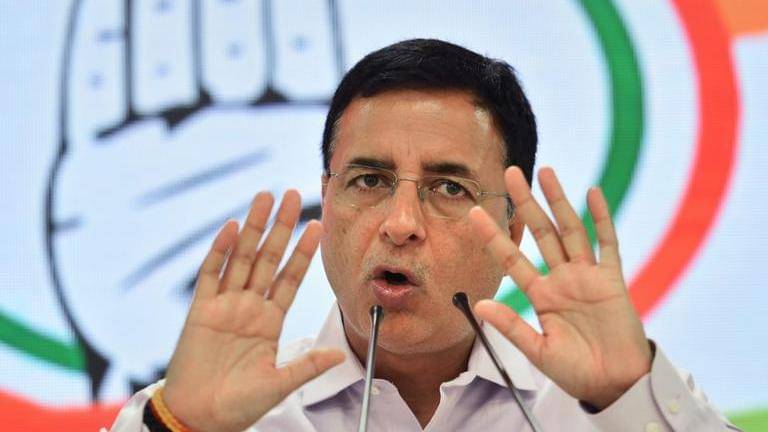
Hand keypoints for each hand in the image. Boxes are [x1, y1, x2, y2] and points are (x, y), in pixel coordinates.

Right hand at [162, 190, 343, 431]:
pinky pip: (211, 275)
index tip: (317, 226)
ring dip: (254, 228)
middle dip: (281, 227)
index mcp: (269, 321)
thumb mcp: (280, 384)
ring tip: (265, 198)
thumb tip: (339, 355)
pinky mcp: (201, 311)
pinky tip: (232, 228)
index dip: (303, 252)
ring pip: (242, 257)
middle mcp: (249, 307)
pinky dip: (220, 251)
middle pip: (268, 258)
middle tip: (293, 195)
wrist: (200, 418)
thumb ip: (307, 366)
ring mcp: (225, 306)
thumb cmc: (239, 405)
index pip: (290, 277)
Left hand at [469, 166, 651, 409]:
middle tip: (510, 172)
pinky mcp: (613, 281)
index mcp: (541, 296)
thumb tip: (479, 305)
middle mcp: (561, 280)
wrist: (615, 384)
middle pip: (540, 233)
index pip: (512, 259)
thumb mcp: (539, 351)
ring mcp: (587, 277)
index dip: (493, 236)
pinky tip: (592, 193)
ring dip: (558, 201)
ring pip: (570, 230)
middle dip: (526, 202)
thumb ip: (511, 327)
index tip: (474, 212)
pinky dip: (601, 219)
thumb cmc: (576, 372)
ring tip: (545, 172)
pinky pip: (607, 245)